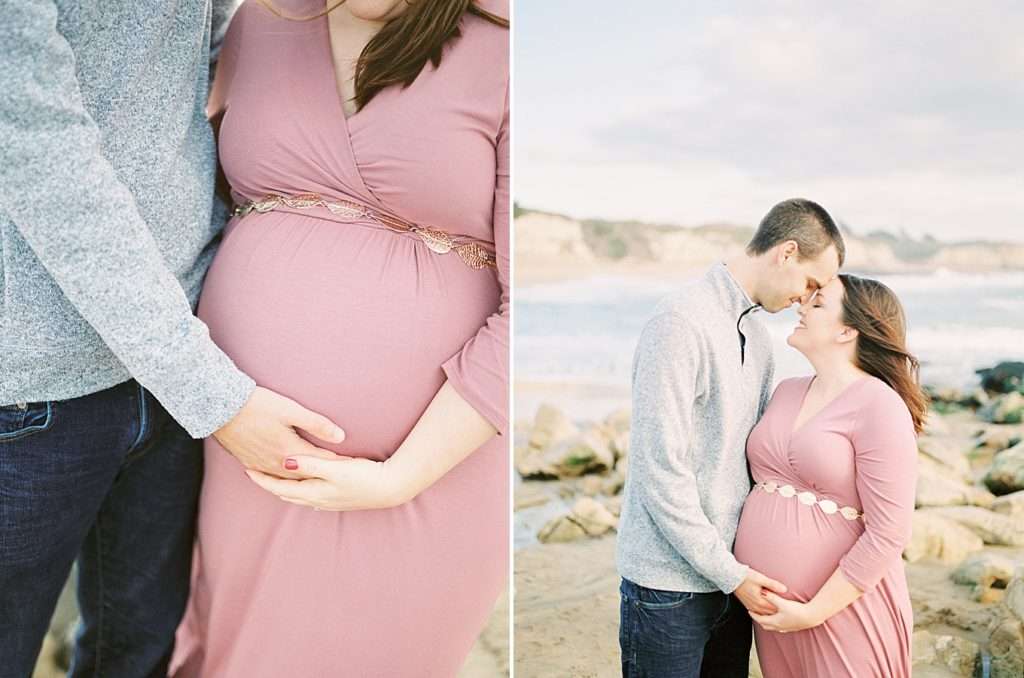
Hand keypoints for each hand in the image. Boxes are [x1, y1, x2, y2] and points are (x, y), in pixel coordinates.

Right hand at [212, 386, 346, 478]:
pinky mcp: (249, 463)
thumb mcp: (291, 410)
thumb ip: (317, 424)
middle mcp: (275, 464)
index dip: (338, 463)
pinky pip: (271, 478)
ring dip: (304, 481)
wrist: (220, 407)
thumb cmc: (257, 405)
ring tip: (320, 483)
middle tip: (343, 477)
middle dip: (324, 475)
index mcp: (289, 452)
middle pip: (306, 476)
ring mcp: (261, 465)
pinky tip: (288, 481)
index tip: (354, 465)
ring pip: (288, 480)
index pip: (321, 462)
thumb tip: (341, 437)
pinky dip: (284, 481)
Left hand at [243, 454, 413, 510]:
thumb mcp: (335, 468)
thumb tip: (284, 462)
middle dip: (270, 484)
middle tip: (255, 472)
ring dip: (284, 488)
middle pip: (286, 494)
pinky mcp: (338, 499)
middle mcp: (317, 500)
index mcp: (314, 492)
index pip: (279, 487)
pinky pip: (310, 496)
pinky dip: (300, 489)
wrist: (390, 487)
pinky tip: (303, 487)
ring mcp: (328, 502)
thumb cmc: (365, 477)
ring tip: (274, 478)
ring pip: (298, 496)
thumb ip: (310, 464)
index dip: (262, 479)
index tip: (247, 469)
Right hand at [733, 568, 788, 615]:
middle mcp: (755, 607)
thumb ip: (773, 585)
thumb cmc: (745, 577)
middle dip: (778, 613)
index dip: (783, 609)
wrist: (731, 577)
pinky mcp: (747, 604)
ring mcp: (751, 607)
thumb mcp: (761, 579)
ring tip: (779, 613)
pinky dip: (764, 613)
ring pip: (764, 614)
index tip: (790, 608)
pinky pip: (758, 612)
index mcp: (760, 602)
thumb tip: (784, 589)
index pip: (775, 609)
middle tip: (787, 612)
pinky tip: (767, 610)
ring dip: (771, 614)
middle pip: (770, 613)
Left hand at [749, 591, 822, 633]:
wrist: (811, 617)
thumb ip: (771, 597)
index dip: (753, 615)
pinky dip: (775, 623)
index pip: (760, 619)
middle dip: (759, 619)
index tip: (748, 610)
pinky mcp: (792, 627)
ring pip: (772, 627)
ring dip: (767, 622)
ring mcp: (785, 628)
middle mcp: (779, 627)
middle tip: (754, 613)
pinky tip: (778, 619)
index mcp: (774, 621)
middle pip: (765, 625)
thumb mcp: (782, 603)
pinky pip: (779, 627)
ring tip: (764, 616)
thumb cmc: (797, 611)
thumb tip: (762, 592)